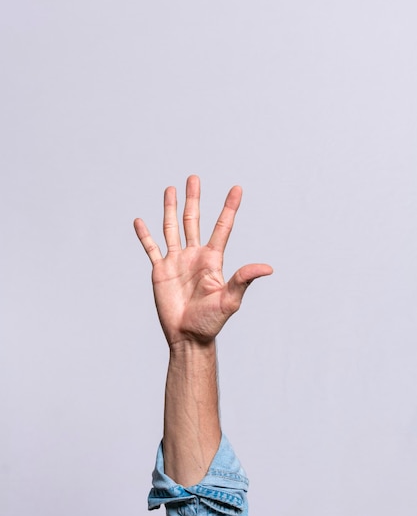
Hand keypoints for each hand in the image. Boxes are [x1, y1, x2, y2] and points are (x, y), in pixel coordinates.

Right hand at [134, 175, 272, 347]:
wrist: (188, 337)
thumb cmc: (211, 322)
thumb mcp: (230, 300)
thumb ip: (243, 280)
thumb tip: (267, 268)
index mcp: (212, 259)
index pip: (222, 227)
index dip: (229, 207)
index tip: (237, 188)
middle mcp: (195, 256)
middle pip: (193, 220)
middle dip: (194, 199)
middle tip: (194, 178)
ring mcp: (177, 262)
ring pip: (172, 228)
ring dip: (170, 208)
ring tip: (170, 189)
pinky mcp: (160, 271)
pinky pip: (151, 248)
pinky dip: (145, 235)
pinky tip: (140, 221)